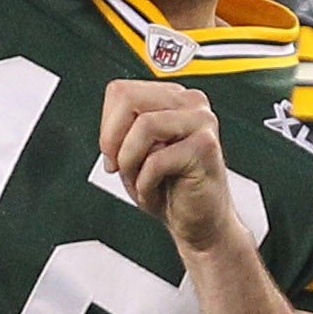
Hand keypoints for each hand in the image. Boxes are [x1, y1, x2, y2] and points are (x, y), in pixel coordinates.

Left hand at [99, 79, 240, 254]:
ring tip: (141, 179)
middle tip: (119, 166)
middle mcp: (190, 103)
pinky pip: (156, 159)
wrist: (199, 222)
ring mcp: (201, 121)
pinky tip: (155, 190)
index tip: (111, 154)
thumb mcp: (134, 153)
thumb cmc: (169, 189)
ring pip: (144, 125)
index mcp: (172, 98)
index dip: (107, 126)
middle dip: (114, 140)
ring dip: (131, 161)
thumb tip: (110, 127)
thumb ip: (122, 129)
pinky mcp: (205, 146)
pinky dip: (145, 183)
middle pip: (130, 99)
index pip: (122, 91)